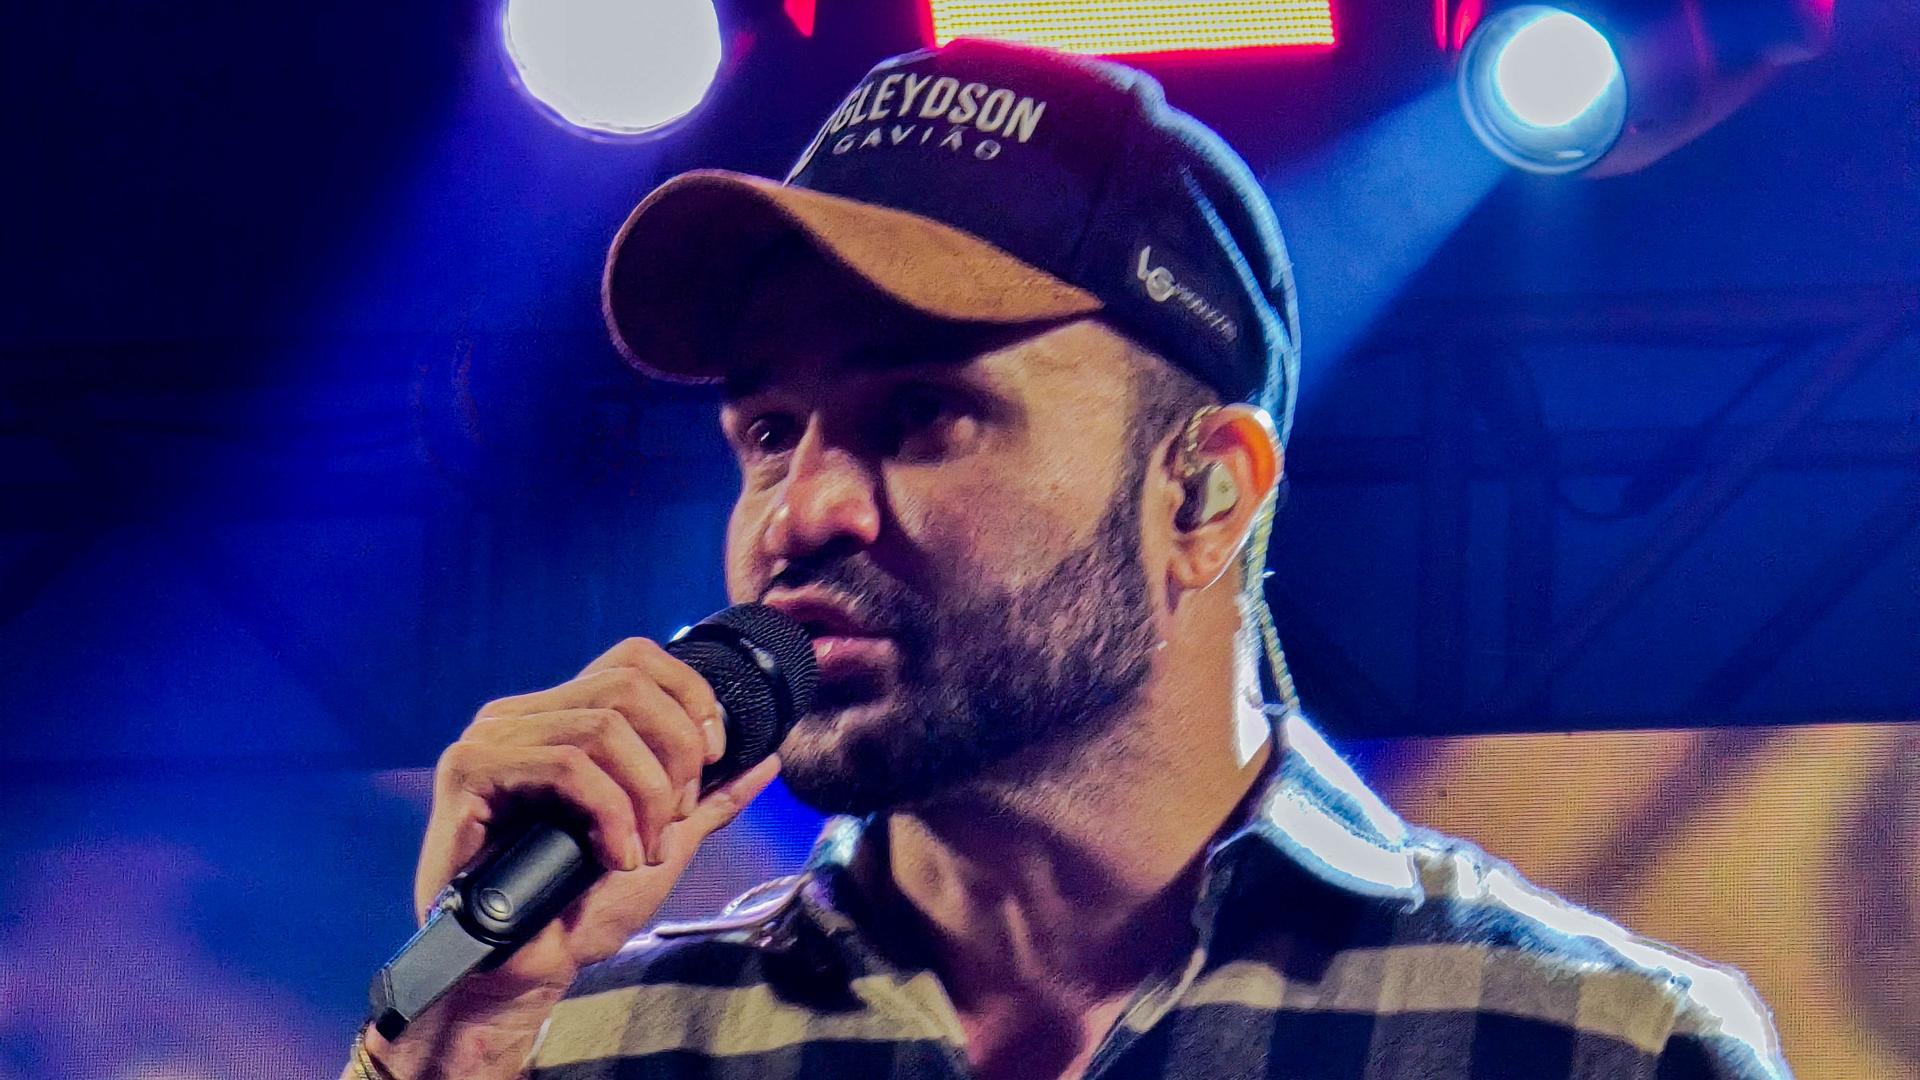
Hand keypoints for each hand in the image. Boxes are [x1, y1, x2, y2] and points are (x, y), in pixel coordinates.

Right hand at [364, 637, 782, 1079]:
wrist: (522, 971)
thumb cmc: (579, 910)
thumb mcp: (663, 844)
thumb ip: (708, 801)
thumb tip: (767, 758)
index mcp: (560, 719)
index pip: (633, 658)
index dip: (689, 696)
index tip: (712, 757)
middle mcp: (520, 717)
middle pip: (627, 686)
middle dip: (675, 754)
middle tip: (674, 819)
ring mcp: (490, 739)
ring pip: (603, 728)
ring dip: (645, 796)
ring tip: (641, 851)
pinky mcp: (468, 771)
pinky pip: (566, 767)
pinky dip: (609, 814)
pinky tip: (614, 857)